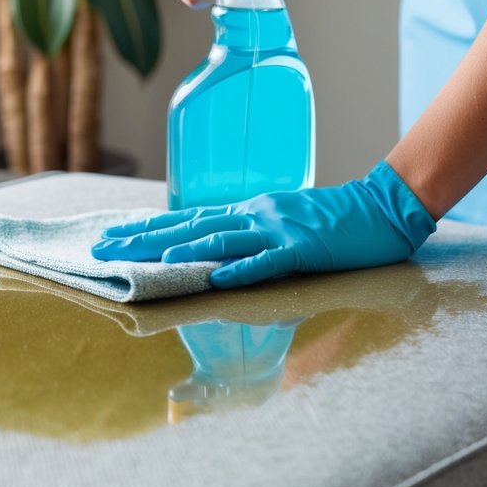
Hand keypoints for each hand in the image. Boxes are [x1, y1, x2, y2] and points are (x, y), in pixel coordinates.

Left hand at [90, 162, 436, 288]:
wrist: (381, 208)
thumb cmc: (334, 222)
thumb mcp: (283, 224)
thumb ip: (251, 237)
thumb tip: (217, 258)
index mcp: (248, 211)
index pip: (188, 220)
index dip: (148, 228)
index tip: (112, 235)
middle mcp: (255, 215)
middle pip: (191, 228)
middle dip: (144, 240)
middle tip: (104, 249)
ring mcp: (279, 229)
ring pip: (222, 241)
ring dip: (183, 252)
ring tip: (148, 262)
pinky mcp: (305, 248)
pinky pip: (269, 261)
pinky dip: (242, 270)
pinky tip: (217, 279)